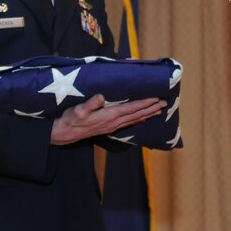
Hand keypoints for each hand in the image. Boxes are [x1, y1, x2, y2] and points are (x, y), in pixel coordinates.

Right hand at [51, 94, 165, 144]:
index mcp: (109, 116)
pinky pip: (128, 123)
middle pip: (137, 114)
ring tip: (159, 110)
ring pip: (134, 119)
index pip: (131, 108)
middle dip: (151, 108)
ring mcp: (112, 126)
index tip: (156, 99)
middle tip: (165, 103)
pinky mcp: (109, 128)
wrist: (65, 134)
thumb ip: (91, 103)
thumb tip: (101, 96)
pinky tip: (143, 117)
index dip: (144, 103)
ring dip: (148, 114)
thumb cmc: (71, 119)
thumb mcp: (79, 110)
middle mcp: (114, 122)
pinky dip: (138, 119)